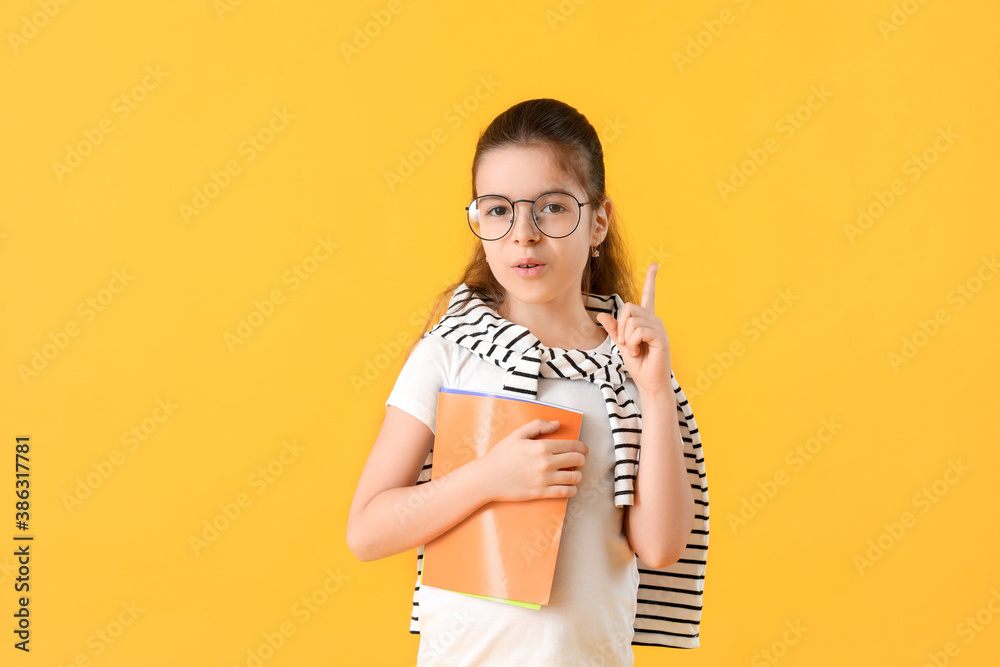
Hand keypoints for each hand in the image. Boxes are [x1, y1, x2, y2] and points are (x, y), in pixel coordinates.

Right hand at [478, 419, 587, 502]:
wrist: (488, 478)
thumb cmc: (501, 455)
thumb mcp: (517, 435)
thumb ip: (538, 426)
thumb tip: (556, 424)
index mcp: (542, 446)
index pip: (572, 446)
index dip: (582, 447)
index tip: (584, 449)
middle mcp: (546, 463)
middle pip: (576, 460)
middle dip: (581, 459)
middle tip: (578, 460)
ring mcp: (545, 479)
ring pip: (574, 477)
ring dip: (577, 475)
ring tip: (574, 473)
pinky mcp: (541, 493)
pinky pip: (565, 492)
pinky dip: (572, 489)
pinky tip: (569, 487)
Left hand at [595, 263, 672, 397]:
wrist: (649, 382)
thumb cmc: (638, 364)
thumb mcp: (622, 344)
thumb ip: (614, 329)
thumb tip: (600, 315)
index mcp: (646, 320)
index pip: (649, 295)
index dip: (651, 280)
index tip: (655, 265)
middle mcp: (654, 320)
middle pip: (628, 307)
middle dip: (620, 326)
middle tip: (626, 343)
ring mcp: (659, 327)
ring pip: (631, 320)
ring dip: (627, 338)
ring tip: (635, 350)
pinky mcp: (660, 337)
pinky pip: (638, 331)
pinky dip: (633, 343)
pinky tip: (639, 352)